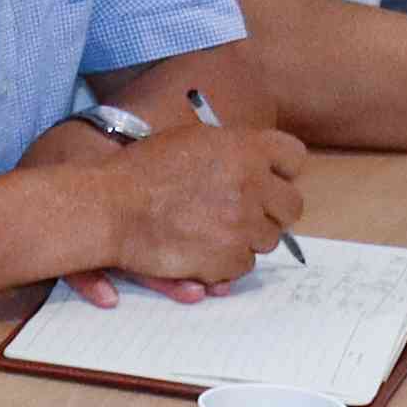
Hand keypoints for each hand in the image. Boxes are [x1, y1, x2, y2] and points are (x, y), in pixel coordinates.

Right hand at [93, 115, 309, 295]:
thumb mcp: (192, 141)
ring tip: (213, 232)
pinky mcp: (230, 257)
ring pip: (268, 239)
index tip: (269, 180)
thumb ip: (231, 151)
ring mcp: (244, 223)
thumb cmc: (143, 172)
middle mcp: (252, 183)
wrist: (111, 208)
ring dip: (246, 238)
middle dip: (271, 212)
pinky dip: (226, 263)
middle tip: (245, 215)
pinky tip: (201, 250)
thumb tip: (255, 164)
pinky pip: (245, 265)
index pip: (294, 156)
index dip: (282, 171)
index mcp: (245, 147)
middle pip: (291, 206)